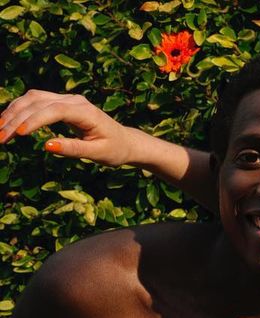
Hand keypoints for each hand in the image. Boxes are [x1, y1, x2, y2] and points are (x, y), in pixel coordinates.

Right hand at [0, 90, 134, 165]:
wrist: (125, 141)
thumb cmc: (114, 149)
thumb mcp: (98, 154)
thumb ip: (74, 149)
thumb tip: (47, 146)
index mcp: (86, 112)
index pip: (54, 110)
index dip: (35, 120)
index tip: (18, 134)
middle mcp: (74, 100)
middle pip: (38, 102)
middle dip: (16, 119)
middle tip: (1, 138)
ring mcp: (66, 99)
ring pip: (32, 98)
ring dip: (12, 112)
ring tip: (0, 131)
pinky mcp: (60, 102)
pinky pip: (34, 101)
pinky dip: (18, 110)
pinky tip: (7, 122)